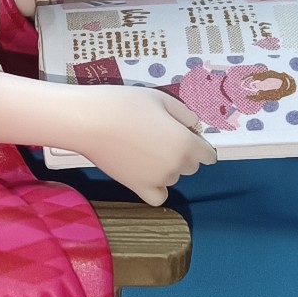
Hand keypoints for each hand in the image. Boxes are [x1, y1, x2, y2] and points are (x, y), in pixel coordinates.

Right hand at [71, 85, 215, 204]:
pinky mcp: (138, 188)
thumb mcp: (160, 99)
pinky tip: (148, 175)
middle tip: (161, 138)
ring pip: (173, 178)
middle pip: (190, 166)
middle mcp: (176, 165)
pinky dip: (157, 188)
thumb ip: (184, 113)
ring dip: (167, 167)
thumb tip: (193, 126)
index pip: (207, 154)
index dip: (200, 146)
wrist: (90, 122)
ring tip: (146, 150)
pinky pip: (158, 197)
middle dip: (183, 154)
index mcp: (185, 142)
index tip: (189, 138)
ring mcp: (158, 179)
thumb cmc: (125, 104)